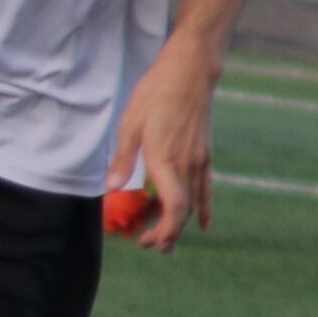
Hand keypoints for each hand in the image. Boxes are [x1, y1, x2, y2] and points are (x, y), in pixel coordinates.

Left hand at [104, 50, 218, 253]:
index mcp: (166, 160)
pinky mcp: (204, 154)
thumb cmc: (157, 93)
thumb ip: (123, 158)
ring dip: (180, 226)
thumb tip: (111, 187)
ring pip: (193, 204)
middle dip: (166, 234)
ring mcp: (199, 161)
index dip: (165, 231)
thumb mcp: (130, 123)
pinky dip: (203, 209)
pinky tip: (203, 224)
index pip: (174, 208)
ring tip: (166, 242)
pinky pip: (206, 189)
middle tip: (146, 244)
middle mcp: (187, 165)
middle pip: (183, 212)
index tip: (149, 242)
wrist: (191, 72)